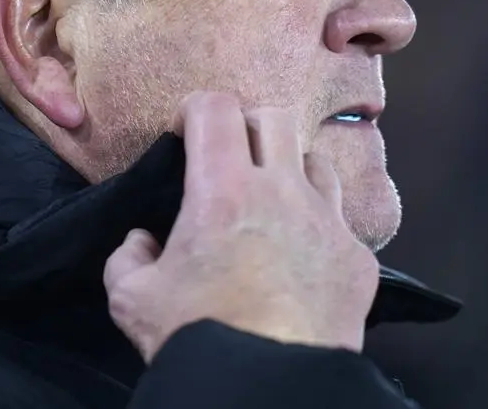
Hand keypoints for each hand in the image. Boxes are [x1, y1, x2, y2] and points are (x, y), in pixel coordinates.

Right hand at [103, 91, 379, 362]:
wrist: (267, 389)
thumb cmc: (196, 337)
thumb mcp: (133, 300)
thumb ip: (128, 258)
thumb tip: (142, 241)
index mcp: (223, 190)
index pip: (216, 108)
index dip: (197, 109)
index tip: (187, 131)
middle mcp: (282, 192)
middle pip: (275, 119)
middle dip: (248, 127)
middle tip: (231, 158)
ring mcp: (328, 222)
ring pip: (317, 163)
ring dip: (292, 172)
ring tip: (274, 203)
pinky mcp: (359, 259)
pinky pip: (342, 223)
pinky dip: (320, 231)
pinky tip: (303, 260)